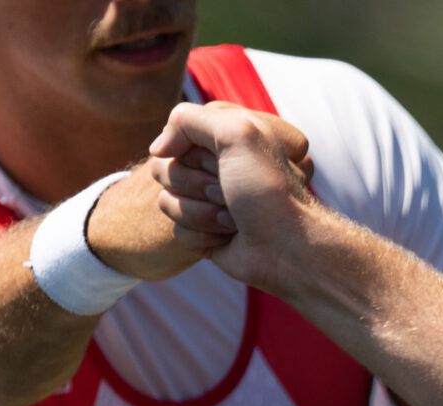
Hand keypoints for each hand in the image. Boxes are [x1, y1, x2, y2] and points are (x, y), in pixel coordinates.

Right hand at [147, 102, 317, 285]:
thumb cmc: (266, 189)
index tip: (222, 156)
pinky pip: (175, 228)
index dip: (195, 147)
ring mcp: (210, 198)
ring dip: (199, 212)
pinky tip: (227, 237)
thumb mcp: (235, 131)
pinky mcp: (205, 229)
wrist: (284, 249)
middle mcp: (219, 163)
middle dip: (195, 182)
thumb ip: (187, 120)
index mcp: (230, 134)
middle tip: (228, 190)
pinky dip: (201, 235)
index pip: (181, 128)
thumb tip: (158, 150)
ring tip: (233, 218)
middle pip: (167, 164)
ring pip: (166, 198)